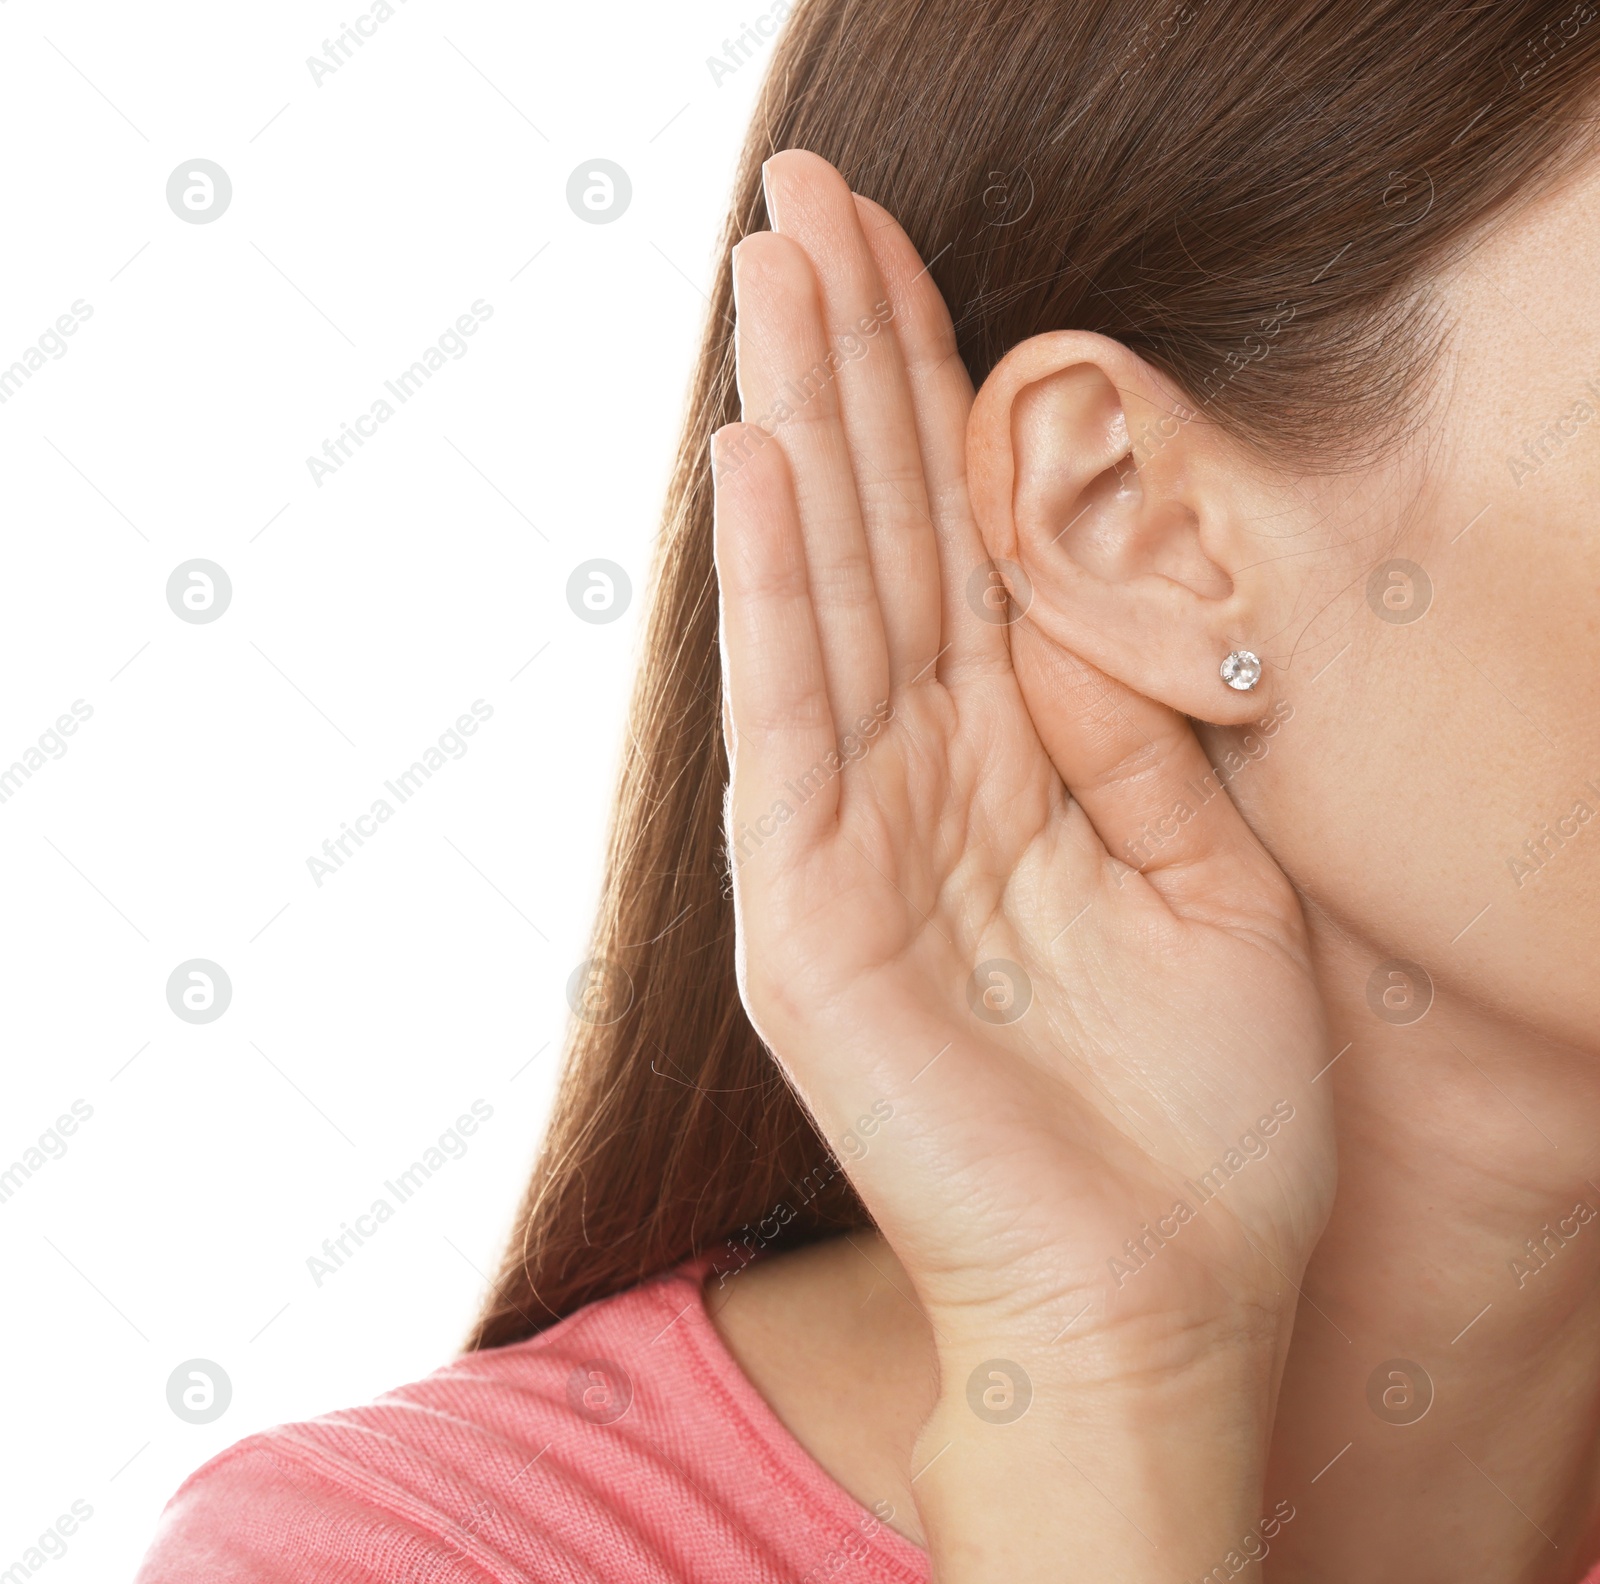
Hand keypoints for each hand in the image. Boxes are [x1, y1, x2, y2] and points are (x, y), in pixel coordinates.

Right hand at [712, 150, 1333, 1577]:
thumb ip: (1130, 729)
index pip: (957, 550)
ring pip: (823, 599)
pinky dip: (773, 592)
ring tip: (773, 272)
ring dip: (799, 429)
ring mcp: (839, 850)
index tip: (906, 253)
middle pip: (878, 540)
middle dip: (847, 365)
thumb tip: (1083, 586)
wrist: (1160, 1307)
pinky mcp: (803, 927)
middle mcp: (905, 789)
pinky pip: (787, 724)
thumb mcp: (1204, 878)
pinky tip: (755, 457)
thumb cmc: (1199, 1123)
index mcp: (1002, 774)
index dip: (936, 399)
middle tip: (809, 199)